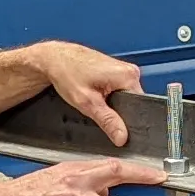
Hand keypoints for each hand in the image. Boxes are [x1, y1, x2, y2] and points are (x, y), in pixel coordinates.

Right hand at [0, 157, 165, 195]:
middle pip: (117, 172)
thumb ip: (76, 185)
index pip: (110, 165)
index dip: (135, 168)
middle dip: (142, 176)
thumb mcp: (51, 182)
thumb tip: (97, 195)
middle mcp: (75, 180)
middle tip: (158, 182)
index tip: (153, 172)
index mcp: (71, 169)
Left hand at [29, 41, 148, 145]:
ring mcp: (123, 70)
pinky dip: (107, 96)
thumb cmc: (67, 72)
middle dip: (116, 111)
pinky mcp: (116, 71)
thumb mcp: (87, 103)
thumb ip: (108, 121)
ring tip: (94, 98)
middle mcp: (129, 71)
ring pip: (124, 98)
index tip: (114, 124)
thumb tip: (122, 136)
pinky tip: (95, 93)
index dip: (127, 120)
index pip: (139, 106)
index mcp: (128, 76)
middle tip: (97, 109)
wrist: (55, 59)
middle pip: (132, 102)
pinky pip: (118, 90)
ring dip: (110, 103)